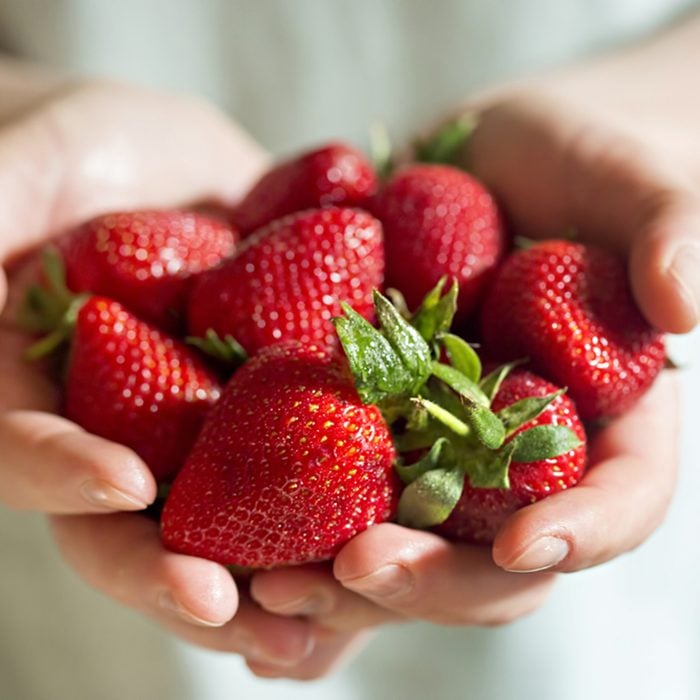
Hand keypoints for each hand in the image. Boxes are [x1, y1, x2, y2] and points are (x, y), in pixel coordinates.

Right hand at [0, 79, 344, 674]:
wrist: (165, 161)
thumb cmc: (71, 152)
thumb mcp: (19, 164)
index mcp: (44, 392)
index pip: (28, 453)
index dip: (63, 476)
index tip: (124, 484)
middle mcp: (127, 428)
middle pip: (138, 525)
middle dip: (180, 574)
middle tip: (238, 612)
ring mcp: (207, 423)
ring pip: (232, 516)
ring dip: (275, 574)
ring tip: (326, 620)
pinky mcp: (279, 398)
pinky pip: (311, 454)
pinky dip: (345, 499)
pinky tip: (391, 535)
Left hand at [250, 90, 689, 674]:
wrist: (497, 158)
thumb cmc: (584, 165)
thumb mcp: (635, 183)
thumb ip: (668, 229)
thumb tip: (687, 301)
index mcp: (601, 417)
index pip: (618, 499)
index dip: (585, 532)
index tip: (530, 547)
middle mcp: (516, 449)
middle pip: (489, 550)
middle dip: (429, 577)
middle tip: (356, 571)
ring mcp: (438, 439)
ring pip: (401, 540)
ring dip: (340, 578)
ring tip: (268, 585)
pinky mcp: (371, 416)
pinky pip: (331, 486)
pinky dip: (286, 523)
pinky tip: (233, 540)